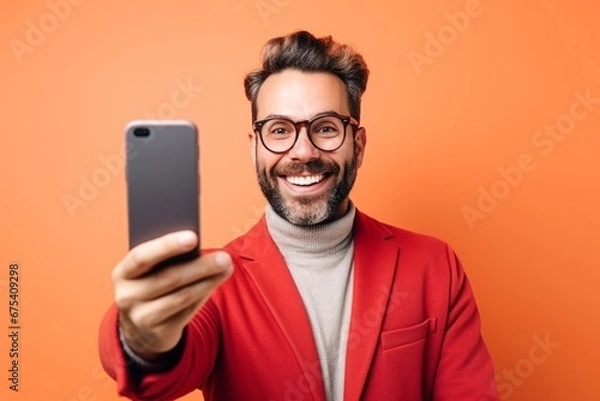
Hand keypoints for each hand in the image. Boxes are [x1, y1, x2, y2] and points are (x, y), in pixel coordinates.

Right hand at [111, 230, 232, 360]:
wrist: (141, 329)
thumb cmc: (152, 287)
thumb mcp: (150, 272)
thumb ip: (168, 258)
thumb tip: (199, 244)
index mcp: (123, 273)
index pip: (142, 257)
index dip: (167, 246)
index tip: (193, 237)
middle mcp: (127, 296)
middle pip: (168, 278)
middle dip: (199, 266)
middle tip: (224, 256)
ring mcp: (141, 317)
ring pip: (182, 296)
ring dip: (208, 280)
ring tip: (226, 267)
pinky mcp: (159, 332)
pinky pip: (187, 311)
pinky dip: (204, 293)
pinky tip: (217, 281)